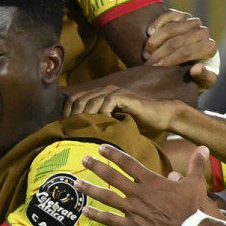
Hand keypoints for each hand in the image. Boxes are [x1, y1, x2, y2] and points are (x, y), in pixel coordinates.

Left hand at [63, 86, 179, 135]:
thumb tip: (78, 135)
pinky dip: (102, 114)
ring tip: (86, 131)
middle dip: (74, 116)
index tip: (65, 127)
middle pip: (79, 99)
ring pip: (90, 101)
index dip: (67, 112)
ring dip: (87, 116)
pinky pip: (106, 102)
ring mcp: (113, 92)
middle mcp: (104, 90)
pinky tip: (104, 125)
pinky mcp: (123, 96)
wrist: (159, 116)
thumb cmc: (137, 123)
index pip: (74, 99)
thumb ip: (98, 123)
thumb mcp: (112, 123)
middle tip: (74, 132)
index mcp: (99, 95)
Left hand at [74, 144, 221, 225]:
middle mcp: (138, 193)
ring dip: (91, 189)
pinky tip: (85, 211)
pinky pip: (111, 220)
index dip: (114, 154)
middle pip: (113, 177)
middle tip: (84, 159)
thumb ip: (195, 165)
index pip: (128, 163)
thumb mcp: (195, 183)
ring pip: (108, 197)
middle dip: (97, 167)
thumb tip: (203, 148)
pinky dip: (97, 215)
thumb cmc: (193, 208)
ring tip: (76, 183)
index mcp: (151, 181)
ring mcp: (133, 210)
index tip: (102, 147)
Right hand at [143, 9, 217, 89]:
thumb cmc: (197, 74)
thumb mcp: (203, 82)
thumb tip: (197, 68)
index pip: (186, 51)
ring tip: (146, 54)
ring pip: (170, 28)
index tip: (156, 69)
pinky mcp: (182, 15)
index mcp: (210, 48)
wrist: (193, 61)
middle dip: (158, 53)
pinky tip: (149, 33)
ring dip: (154, 41)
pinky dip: (157, 23)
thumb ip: (203, 77)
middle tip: (147, 65)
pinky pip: (168, 14)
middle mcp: (203, 32)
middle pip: (175, 41)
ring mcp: (192, 22)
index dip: (169, 60)